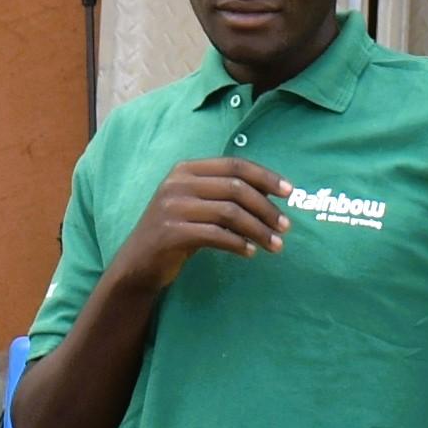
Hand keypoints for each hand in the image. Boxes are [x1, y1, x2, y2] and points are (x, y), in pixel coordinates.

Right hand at [112, 154, 290, 294]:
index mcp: (186, 170)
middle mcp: (177, 183)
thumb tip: (271, 193)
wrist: (138, 262)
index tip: (290, 192)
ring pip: (230, 213)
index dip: (265, 176)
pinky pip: (216, 236)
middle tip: (286, 227)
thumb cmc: (175, 231)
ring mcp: (172, 208)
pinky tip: (250, 252)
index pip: (234, 165)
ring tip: (275, 245)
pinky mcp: (171, 233)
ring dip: (258, 230)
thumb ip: (223, 193)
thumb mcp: (195, 203)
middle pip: (236, 189)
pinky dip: (238, 244)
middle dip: (267, 208)